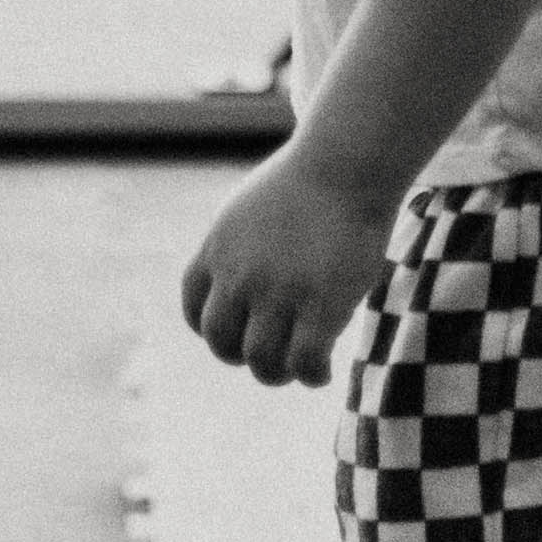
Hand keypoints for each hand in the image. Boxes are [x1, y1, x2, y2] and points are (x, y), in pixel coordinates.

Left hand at [179, 147, 397, 385]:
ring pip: (262, 361)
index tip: (238, 334)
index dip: (213, 332)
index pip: (195, 311)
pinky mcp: (319, 305)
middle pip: (222, 343)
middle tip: (270, 358)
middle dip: (242, 357)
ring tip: (298, 370)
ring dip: (277, 373)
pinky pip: (305, 362)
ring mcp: (277, 293)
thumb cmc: (309, 181)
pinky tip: (322, 372)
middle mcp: (238, 277)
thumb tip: (240, 277)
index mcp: (217, 252)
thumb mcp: (249, 209)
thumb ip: (237, 247)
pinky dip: (311, 376)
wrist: (345, 164)